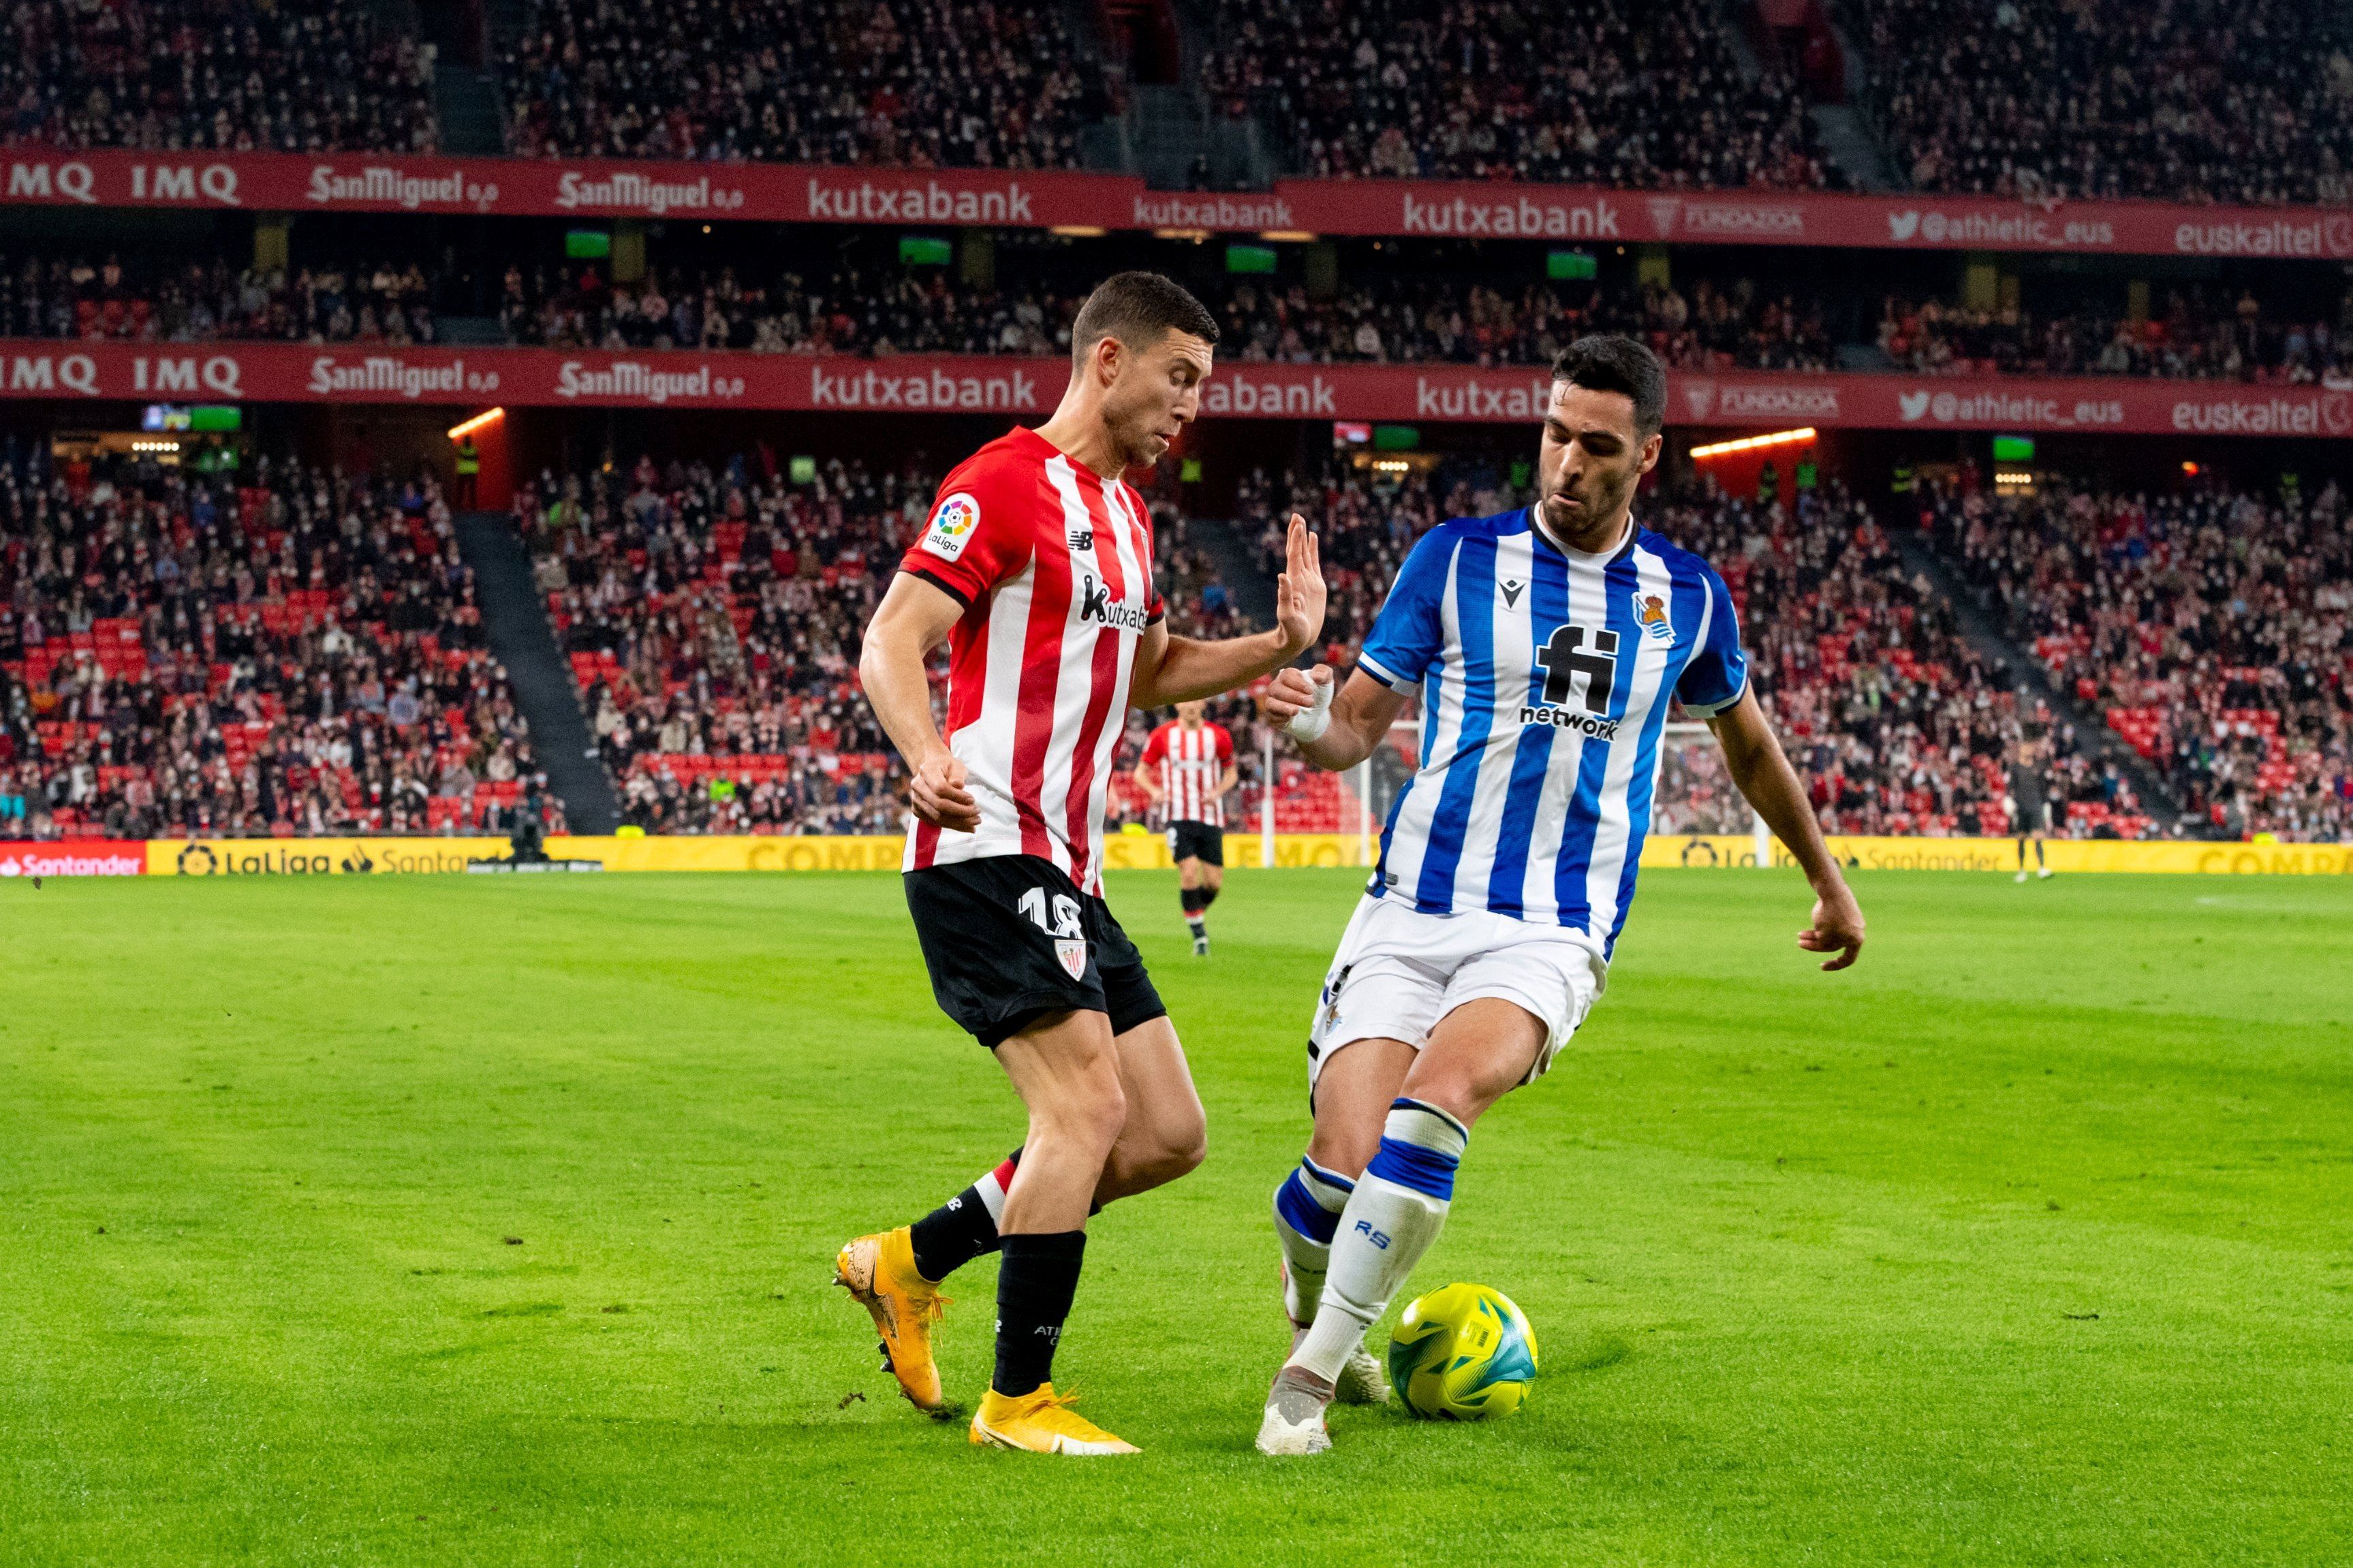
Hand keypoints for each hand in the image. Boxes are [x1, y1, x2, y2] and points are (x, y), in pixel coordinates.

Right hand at [910, 750, 979, 832]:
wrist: (935, 768)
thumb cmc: (947, 766)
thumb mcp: (956, 765)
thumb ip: (957, 775)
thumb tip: (958, 786)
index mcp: (926, 771)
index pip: (940, 788)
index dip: (957, 796)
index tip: (972, 800)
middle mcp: (917, 786)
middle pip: (939, 805)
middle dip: (961, 812)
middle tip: (977, 812)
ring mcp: (916, 800)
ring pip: (937, 817)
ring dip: (959, 822)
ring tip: (975, 821)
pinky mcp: (918, 811)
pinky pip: (936, 822)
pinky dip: (953, 825)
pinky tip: (966, 825)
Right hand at [1262, 663, 1327, 723]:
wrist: (1318, 715)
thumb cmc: (1319, 694)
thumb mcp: (1326, 682)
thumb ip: (1324, 673)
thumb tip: (1315, 676)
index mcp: (1288, 676)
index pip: (1287, 675)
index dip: (1298, 683)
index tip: (1311, 691)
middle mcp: (1276, 688)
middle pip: (1277, 688)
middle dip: (1293, 696)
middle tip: (1310, 702)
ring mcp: (1273, 703)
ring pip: (1270, 703)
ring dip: (1283, 707)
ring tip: (1296, 711)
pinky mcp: (1273, 718)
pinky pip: (1272, 717)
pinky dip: (1281, 718)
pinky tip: (1291, 718)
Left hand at [1273, 513, 1324, 655]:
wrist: (1298, 639)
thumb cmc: (1291, 630)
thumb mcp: (1287, 615)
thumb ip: (1284, 596)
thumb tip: (1282, 576)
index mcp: (1294, 581)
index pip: (1294, 555)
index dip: (1295, 539)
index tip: (1297, 523)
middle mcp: (1299, 577)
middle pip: (1297, 550)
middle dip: (1296, 532)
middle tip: (1296, 515)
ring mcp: (1308, 580)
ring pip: (1305, 553)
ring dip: (1303, 538)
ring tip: (1302, 521)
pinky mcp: (1316, 585)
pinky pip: (1314, 563)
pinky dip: (1313, 549)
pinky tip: (1313, 538)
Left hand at [1799, 881, 1864, 970]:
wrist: (1830, 888)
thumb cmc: (1828, 915)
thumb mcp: (1823, 936)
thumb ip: (1823, 944)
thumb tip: (1822, 940)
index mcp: (1857, 939)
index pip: (1847, 959)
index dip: (1834, 965)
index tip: (1821, 967)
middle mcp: (1857, 930)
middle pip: (1835, 944)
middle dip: (1816, 944)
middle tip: (1799, 942)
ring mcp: (1852, 919)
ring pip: (1832, 932)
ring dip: (1815, 935)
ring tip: (1799, 935)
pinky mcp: (1844, 910)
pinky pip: (1832, 922)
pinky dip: (1820, 924)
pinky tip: (1811, 922)